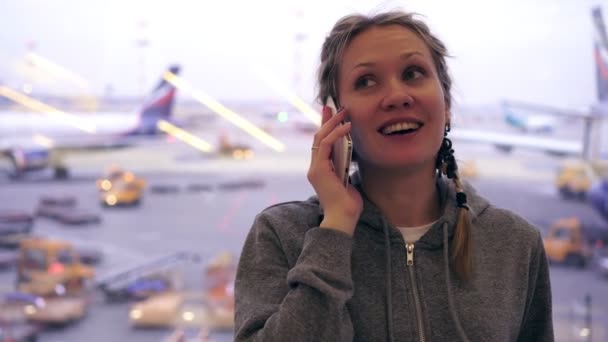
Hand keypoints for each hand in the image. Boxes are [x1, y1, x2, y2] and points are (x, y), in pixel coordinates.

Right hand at [307, 106, 362, 235]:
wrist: (343, 218)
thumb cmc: (348, 204)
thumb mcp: (348, 181)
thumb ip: (346, 168)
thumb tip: (353, 157)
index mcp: (321, 169)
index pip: (322, 143)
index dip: (326, 127)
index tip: (333, 114)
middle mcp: (314, 167)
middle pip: (318, 137)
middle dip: (326, 120)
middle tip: (334, 106)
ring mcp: (315, 168)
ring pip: (321, 138)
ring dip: (333, 123)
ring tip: (344, 112)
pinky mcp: (319, 169)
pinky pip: (326, 145)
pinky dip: (337, 134)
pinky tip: (346, 127)